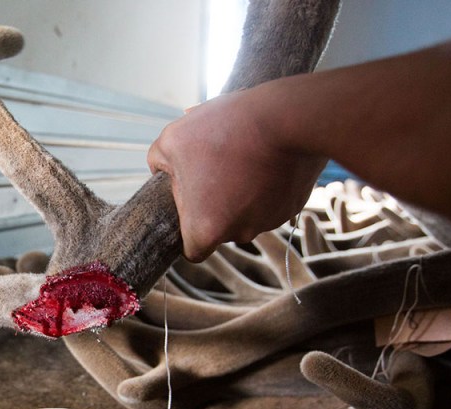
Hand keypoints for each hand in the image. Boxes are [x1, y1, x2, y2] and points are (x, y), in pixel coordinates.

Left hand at [147, 88, 326, 261]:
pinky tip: (262, 156)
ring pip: (246, 213)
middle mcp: (239, 234)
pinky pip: (270, 200)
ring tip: (239, 156)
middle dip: (213, 203)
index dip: (187, 227)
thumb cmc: (224, 130)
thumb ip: (158, 164)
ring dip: (240, 191)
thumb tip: (161, 173)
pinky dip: (264, 183)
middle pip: (219, 228)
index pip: (191, 250)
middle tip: (214, 165)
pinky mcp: (293, 205)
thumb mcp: (171, 140)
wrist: (289, 116)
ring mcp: (269, 221)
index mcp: (205, 230)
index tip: (190, 202)